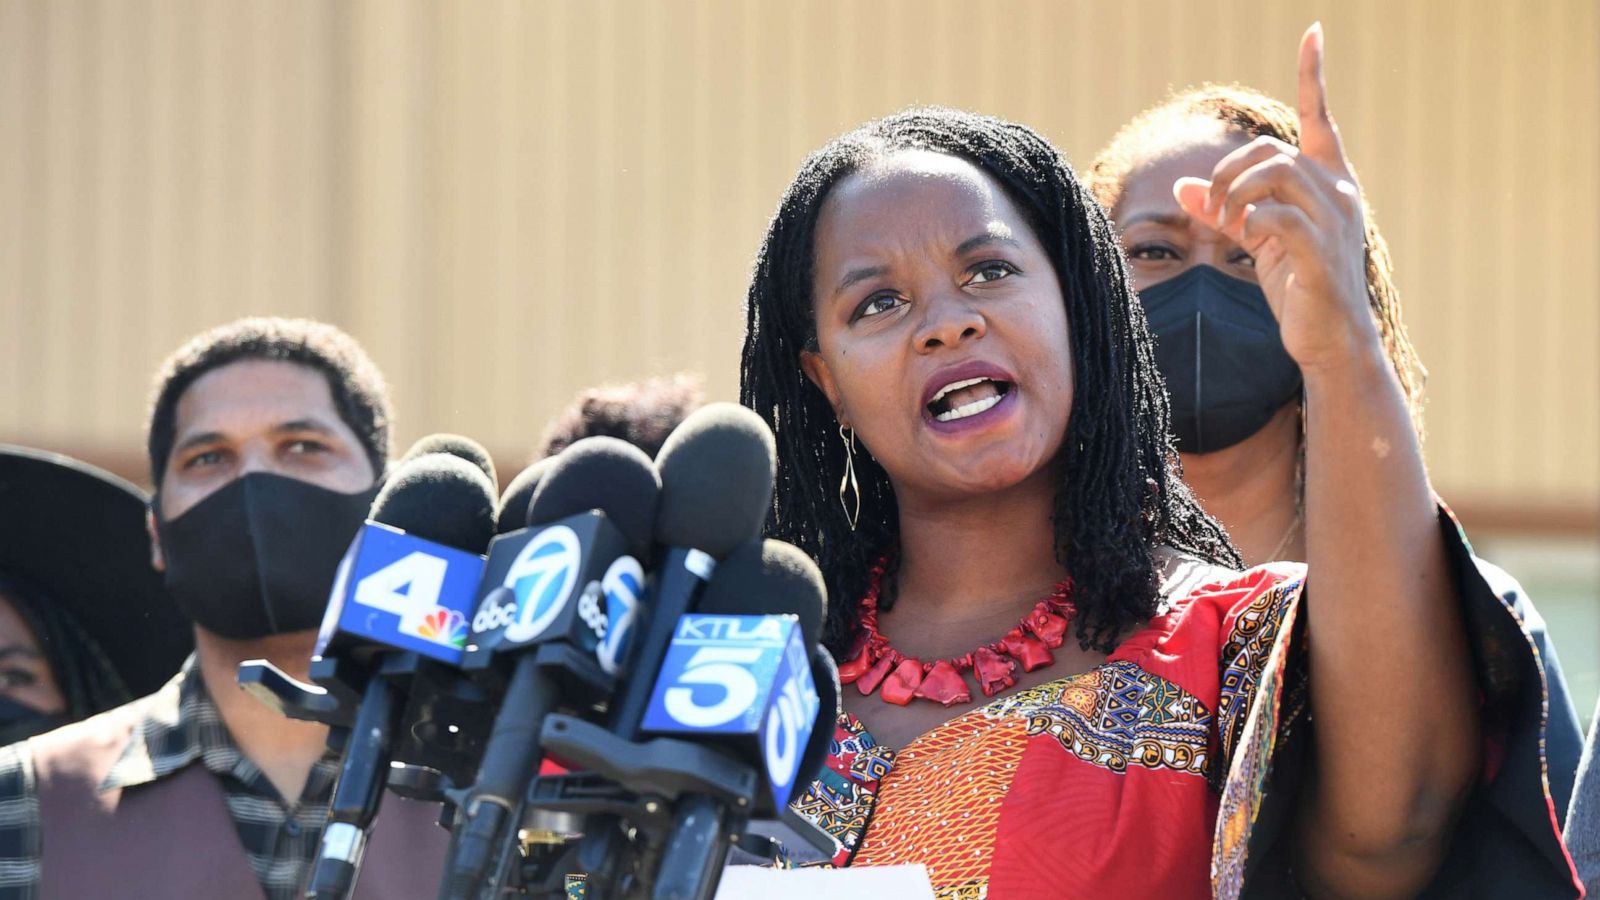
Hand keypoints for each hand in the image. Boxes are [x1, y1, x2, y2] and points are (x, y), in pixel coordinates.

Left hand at [1173, 23, 1378, 374]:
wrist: (1331, 341)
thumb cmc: (1299, 289)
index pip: (1320, 119)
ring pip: (1274, 174)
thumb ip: (1223, 211)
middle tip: (1212, 208)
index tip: (1312, 33)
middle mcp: (1339, 193)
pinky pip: (1274, 217)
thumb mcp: (1256, 242)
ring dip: (1233, 195)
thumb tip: (1182, 187)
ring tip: (1225, 224)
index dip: (1313, 77)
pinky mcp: (1320, 251)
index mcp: (1330, 183)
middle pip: (1271, 151)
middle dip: (1229, 173)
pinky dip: (1249, 224)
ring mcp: (1335, 221)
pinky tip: (1246, 242)